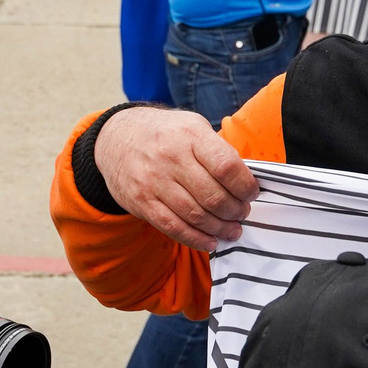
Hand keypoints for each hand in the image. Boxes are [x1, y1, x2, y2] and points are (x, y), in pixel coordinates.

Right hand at [96, 104, 259, 249]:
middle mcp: (171, 157)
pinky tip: (210, 242)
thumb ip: (217, 150)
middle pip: (213, 195)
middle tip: (242, 214)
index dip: (245, 186)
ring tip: (232, 230)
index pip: (226, 166)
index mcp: (190, 136)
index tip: (251, 193)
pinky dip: (196, 239)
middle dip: (235, 211)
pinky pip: (173, 227)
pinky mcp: (141, 202)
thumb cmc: (165, 135)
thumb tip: (246, 180)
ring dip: (219, 228)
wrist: (116, 139)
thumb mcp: (192, 126)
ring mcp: (154, 182)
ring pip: (195, 215)